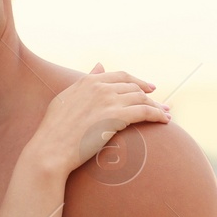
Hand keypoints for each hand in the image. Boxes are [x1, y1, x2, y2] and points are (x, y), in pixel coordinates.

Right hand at [24, 63, 168, 176]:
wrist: (51, 150)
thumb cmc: (54, 131)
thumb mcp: (66, 99)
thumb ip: (85, 82)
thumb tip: (100, 66)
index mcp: (88, 81)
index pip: (120, 76)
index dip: (137, 81)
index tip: (149, 88)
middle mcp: (100, 87)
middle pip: (134, 87)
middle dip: (150, 95)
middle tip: (161, 105)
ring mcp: (109, 100)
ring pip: (142, 99)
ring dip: (157, 106)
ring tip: (166, 114)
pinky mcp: (117, 117)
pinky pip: (145, 112)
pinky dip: (158, 115)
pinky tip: (165, 121)